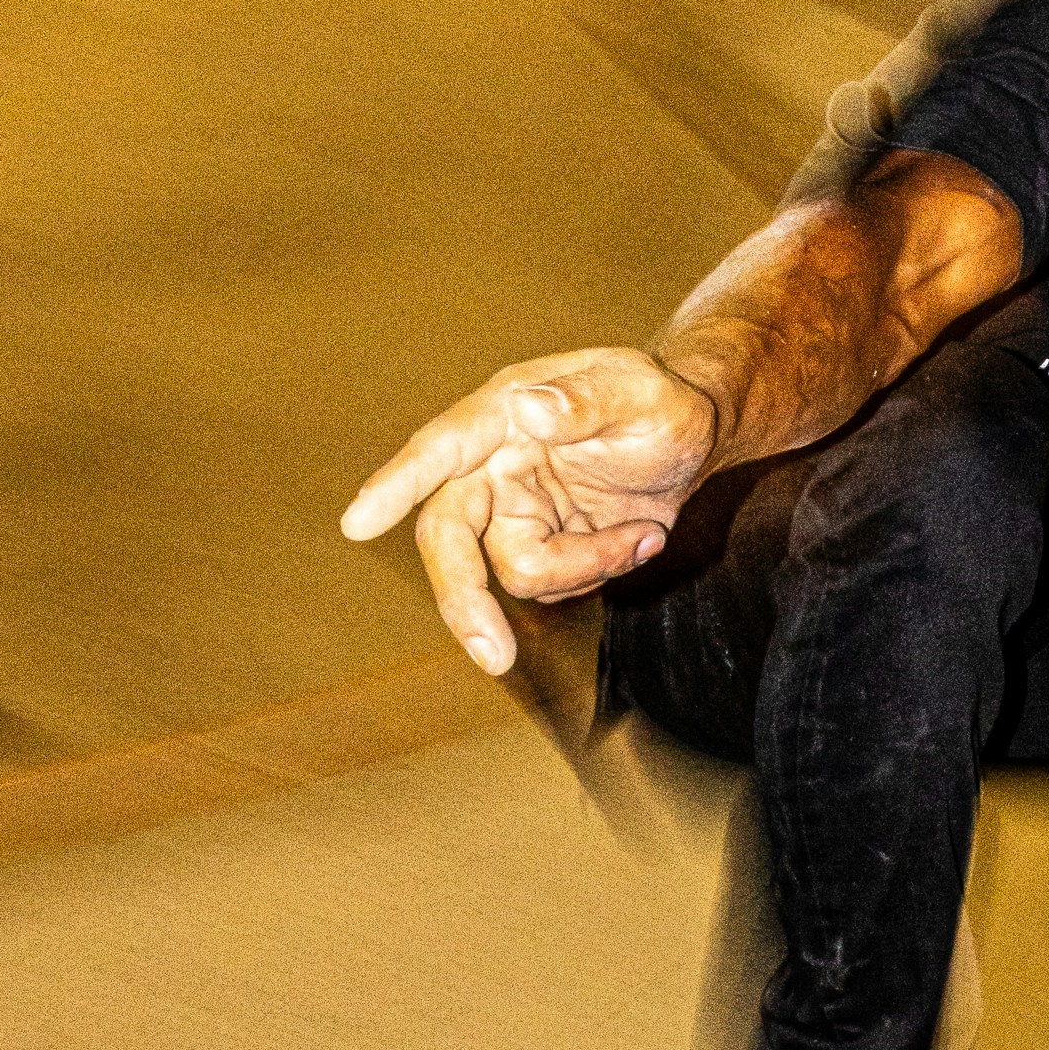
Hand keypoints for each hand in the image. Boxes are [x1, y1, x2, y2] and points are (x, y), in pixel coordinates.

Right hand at [341, 346, 719, 675]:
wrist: (691, 440)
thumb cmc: (661, 402)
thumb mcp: (639, 390)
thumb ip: (586, 399)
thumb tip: (532, 410)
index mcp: (503, 416)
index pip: (440, 450)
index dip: (397, 484)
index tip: (357, 524)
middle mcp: (494, 467)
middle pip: (448, 539)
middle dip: (464, 599)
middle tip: (497, 659)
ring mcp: (514, 513)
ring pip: (516, 574)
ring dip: (585, 570)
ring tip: (644, 535)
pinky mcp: (540, 547)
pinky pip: (552, 587)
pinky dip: (599, 574)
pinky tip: (639, 540)